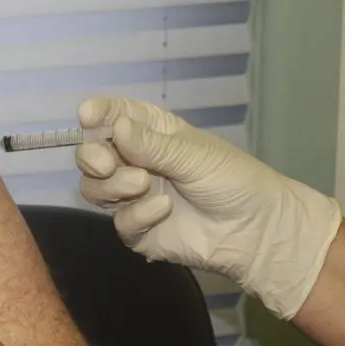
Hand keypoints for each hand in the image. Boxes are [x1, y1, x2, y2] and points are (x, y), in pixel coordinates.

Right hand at [75, 97, 341, 319]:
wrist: (256, 232)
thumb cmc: (233, 180)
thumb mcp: (194, 155)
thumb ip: (151, 145)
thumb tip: (114, 128)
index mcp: (150, 132)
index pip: (112, 115)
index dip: (96, 113)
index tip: (87, 117)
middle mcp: (135, 161)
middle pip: (91, 153)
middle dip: (92, 156)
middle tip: (107, 163)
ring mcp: (133, 196)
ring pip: (94, 188)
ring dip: (113, 185)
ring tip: (143, 185)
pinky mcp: (138, 229)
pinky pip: (118, 221)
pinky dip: (135, 214)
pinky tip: (162, 210)